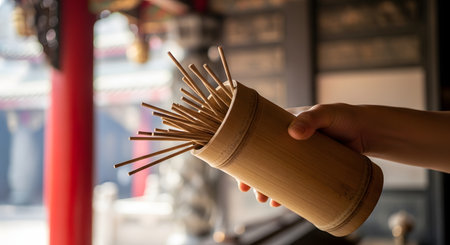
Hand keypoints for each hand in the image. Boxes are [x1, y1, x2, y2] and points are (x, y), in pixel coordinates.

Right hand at [236, 103, 363, 206]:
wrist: (365, 131)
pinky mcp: (311, 169)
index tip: (238, 172)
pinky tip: (283, 203)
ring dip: (270, 189)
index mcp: (282, 125)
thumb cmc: (342, 116)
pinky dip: (288, 194)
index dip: (244, 156)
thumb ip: (311, 119)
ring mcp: (298, 158)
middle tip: (254, 192)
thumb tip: (294, 132)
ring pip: (278, 175)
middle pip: (264, 161)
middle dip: (255, 179)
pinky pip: (295, 183)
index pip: (256, 140)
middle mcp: (286, 143)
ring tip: (268, 201)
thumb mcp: (324, 113)